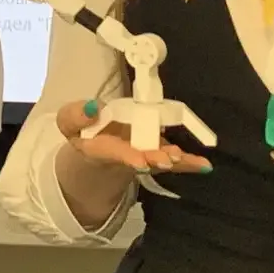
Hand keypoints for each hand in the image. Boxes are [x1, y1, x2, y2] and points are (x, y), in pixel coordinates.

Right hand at [54, 99, 211, 176]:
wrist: (97, 147)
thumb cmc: (84, 131)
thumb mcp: (69, 121)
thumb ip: (75, 115)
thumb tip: (92, 107)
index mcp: (99, 148)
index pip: (113, 153)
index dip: (127, 156)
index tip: (140, 161)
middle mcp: (125, 156)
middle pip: (141, 159)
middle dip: (154, 159)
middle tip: (169, 159)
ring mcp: (144, 155)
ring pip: (159, 159)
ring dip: (173, 161)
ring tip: (185, 158)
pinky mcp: (157, 152)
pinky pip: (174, 160)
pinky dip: (190, 163)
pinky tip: (204, 165)